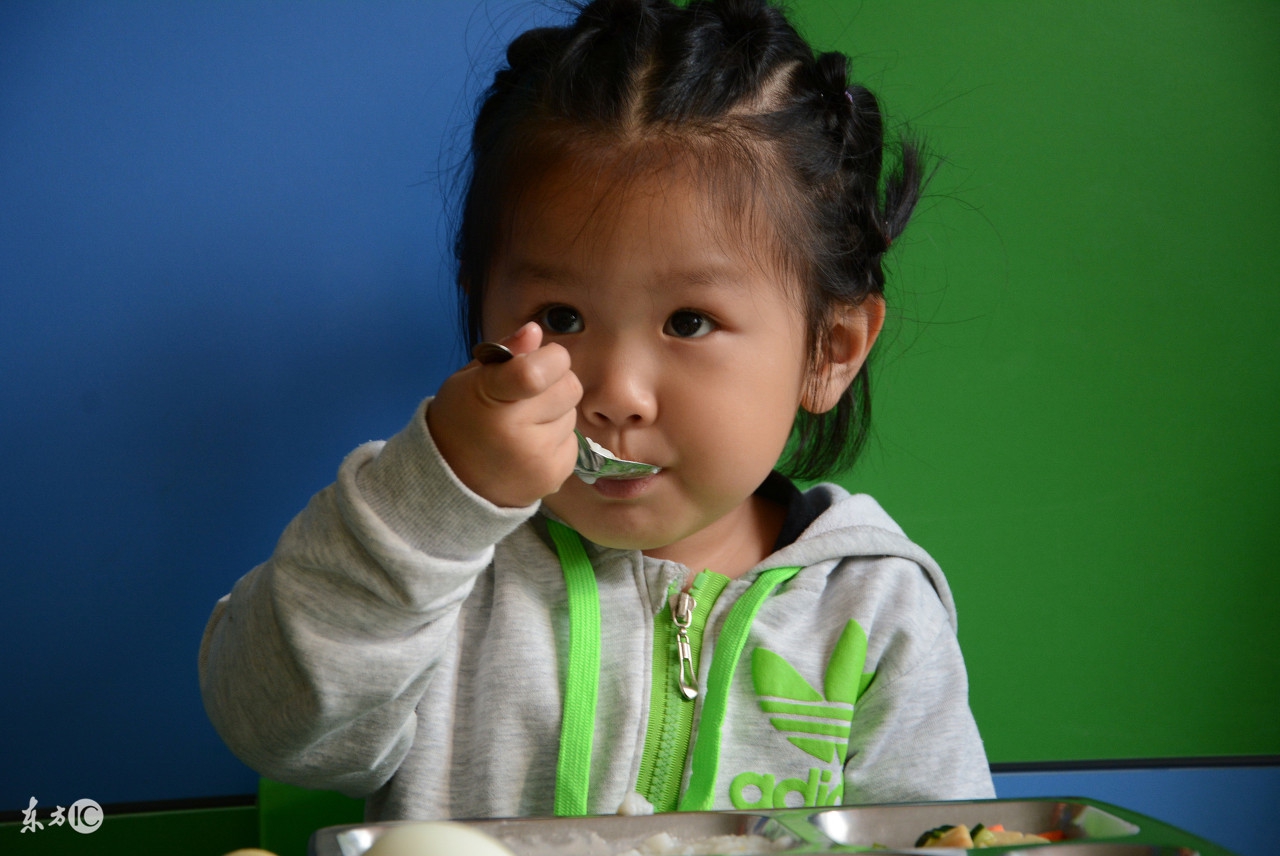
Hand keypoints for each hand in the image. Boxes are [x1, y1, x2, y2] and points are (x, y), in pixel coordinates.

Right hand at [427, 322, 581, 507]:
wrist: (455, 480)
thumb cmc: (463, 419)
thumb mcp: (471, 379)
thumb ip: (506, 354)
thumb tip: (535, 330)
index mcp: (491, 398)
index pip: (535, 373)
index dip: (550, 359)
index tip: (541, 360)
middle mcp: (516, 433)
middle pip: (570, 386)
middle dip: (555, 383)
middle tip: (529, 396)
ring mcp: (537, 458)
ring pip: (573, 414)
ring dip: (555, 414)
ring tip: (524, 426)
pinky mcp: (555, 477)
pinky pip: (573, 441)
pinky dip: (556, 439)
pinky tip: (530, 446)